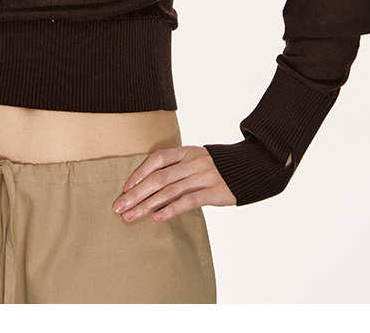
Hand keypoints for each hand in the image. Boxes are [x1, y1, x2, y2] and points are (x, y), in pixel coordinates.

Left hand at [112, 145, 235, 222]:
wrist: (250, 169)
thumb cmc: (216, 168)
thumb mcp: (195, 160)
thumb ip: (177, 168)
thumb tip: (149, 184)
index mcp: (185, 151)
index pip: (157, 159)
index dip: (140, 173)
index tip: (125, 189)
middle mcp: (192, 162)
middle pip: (158, 178)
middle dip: (136, 194)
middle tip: (119, 207)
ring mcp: (203, 176)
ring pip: (169, 191)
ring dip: (147, 205)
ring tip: (131, 217)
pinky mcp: (214, 192)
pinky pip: (188, 201)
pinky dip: (171, 209)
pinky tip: (157, 218)